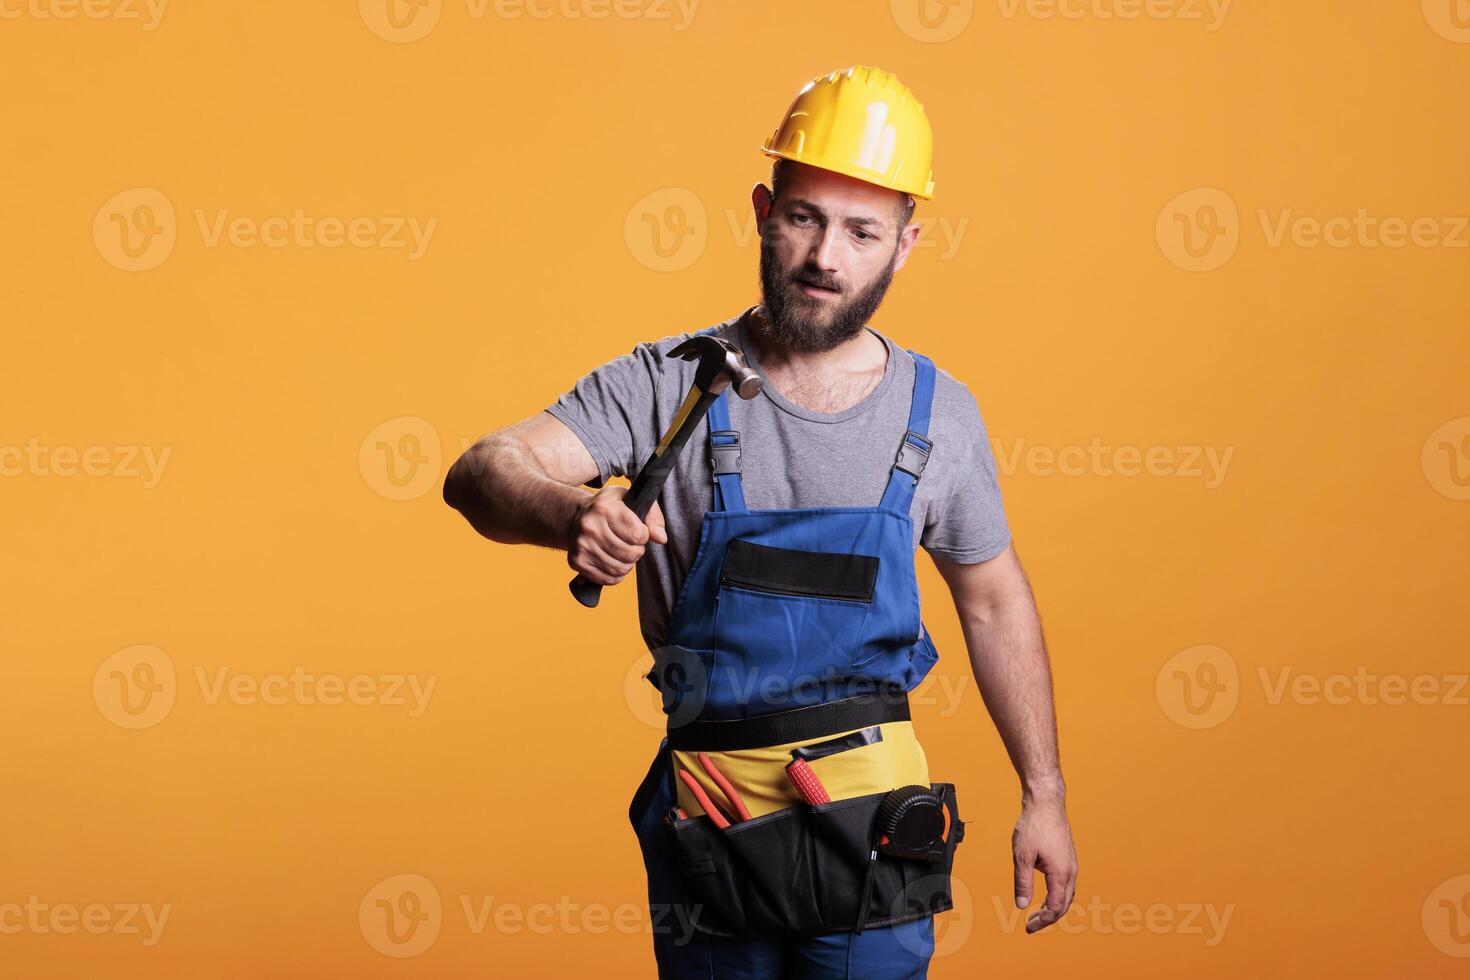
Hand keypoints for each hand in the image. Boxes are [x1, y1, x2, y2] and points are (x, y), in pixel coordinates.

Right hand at [566, 485, 667, 585]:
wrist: (575, 517)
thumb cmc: (609, 508)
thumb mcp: (631, 500)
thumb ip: (652, 516)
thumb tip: (661, 538)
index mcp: (604, 508)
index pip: (638, 535)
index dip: (643, 535)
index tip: (637, 530)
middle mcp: (590, 527)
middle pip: (630, 554)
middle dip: (637, 551)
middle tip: (631, 544)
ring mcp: (582, 546)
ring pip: (620, 569)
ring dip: (628, 564)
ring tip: (623, 553)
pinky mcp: (578, 562)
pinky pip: (608, 579)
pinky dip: (616, 574)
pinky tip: (613, 561)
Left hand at [1012, 793, 1077, 933]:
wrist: (1046, 802)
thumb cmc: (1034, 826)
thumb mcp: (1022, 856)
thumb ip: (1023, 882)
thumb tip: (1022, 905)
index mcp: (1060, 874)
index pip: (1054, 908)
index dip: (1042, 921)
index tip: (1028, 927)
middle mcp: (1071, 871)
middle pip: (1063, 905)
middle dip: (1048, 918)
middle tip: (1031, 924)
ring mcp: (1072, 864)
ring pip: (1067, 895)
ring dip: (1054, 907)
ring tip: (1037, 913)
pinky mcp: (1069, 858)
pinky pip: (1067, 884)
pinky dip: (1057, 895)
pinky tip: (1045, 894)